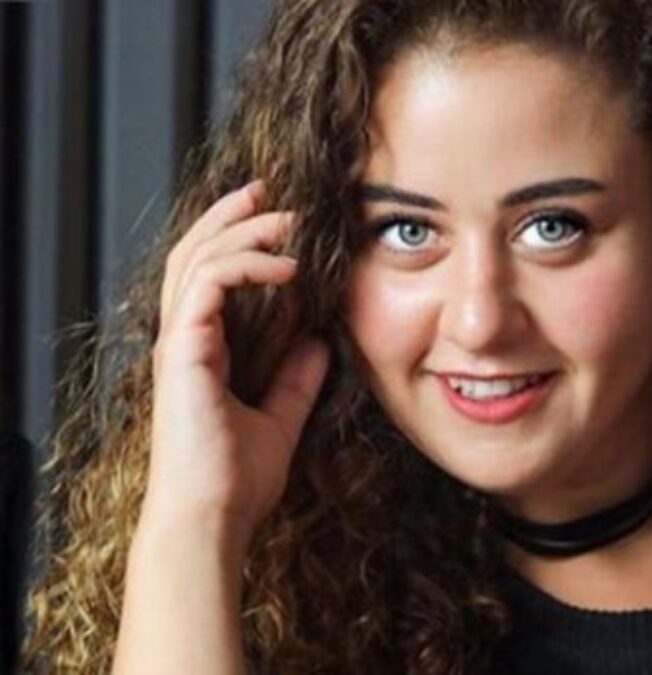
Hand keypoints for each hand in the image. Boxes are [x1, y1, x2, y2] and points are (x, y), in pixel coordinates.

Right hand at [145, 180, 328, 546]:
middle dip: (230, 216)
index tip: (276, 220)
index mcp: (202, 352)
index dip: (237, 241)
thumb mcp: (281, 419)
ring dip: (241, 230)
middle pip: (193, 253)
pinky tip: (287, 267)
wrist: (213, 520)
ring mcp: (179, 344)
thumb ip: (297, 381)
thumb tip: (320, 344)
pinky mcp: (183, 352)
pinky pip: (206, 284)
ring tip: (285, 216)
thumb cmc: (238, 481)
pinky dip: (245, 265)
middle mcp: (184, 341)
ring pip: (196, 258)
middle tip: (267, 190)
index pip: (209, 276)